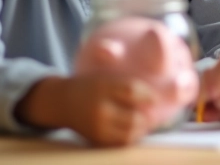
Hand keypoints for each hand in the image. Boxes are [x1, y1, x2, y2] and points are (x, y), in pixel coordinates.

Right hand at [17, 75, 157, 146]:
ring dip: (143, 129)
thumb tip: (156, 99)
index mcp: (103, 87)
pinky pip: (121, 142)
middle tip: (155, 114)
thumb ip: (129, 86)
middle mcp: (100, 109)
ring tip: (146, 122)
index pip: (132, 91)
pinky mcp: (96, 139)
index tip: (156, 98)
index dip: (149, 96)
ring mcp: (97, 127)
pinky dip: (132, 137)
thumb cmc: (91, 87)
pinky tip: (135, 130)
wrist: (63, 103)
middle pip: (134, 118)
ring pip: (130, 133)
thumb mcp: (107, 78)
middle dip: (149, 117)